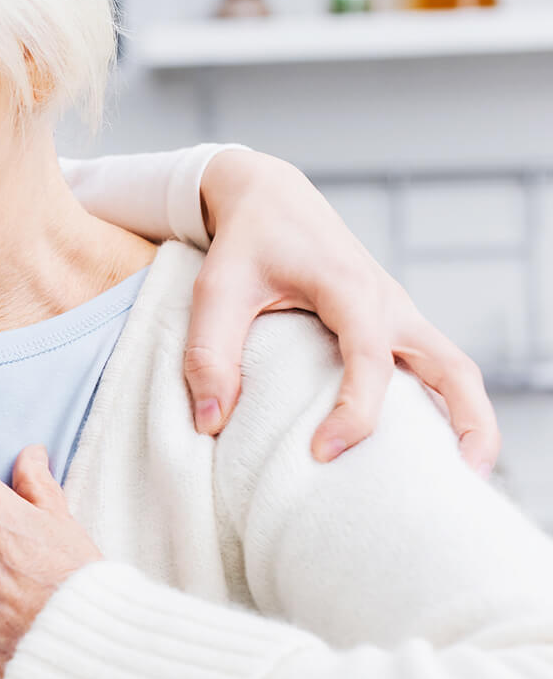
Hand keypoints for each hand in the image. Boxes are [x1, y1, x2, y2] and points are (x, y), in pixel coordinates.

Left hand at [190, 149, 498, 471]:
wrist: (269, 196)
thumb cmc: (244, 241)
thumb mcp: (215, 289)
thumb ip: (208, 353)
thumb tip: (211, 424)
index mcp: (349, 289)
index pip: (369, 359)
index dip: (353, 412)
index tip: (321, 453)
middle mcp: (388, 303)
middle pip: (453, 368)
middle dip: (467, 425)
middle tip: (458, 482)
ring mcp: (398, 314)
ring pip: (455, 369)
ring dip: (468, 420)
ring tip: (459, 478)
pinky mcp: (392, 324)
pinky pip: (432, 368)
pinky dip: (442, 405)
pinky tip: (421, 448)